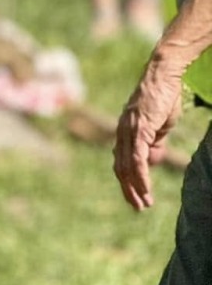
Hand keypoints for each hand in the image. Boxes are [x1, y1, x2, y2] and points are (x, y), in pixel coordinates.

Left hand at [114, 58, 184, 209]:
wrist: (164, 76)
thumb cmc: (162, 98)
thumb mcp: (158, 126)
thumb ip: (153, 143)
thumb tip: (151, 162)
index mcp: (125, 132)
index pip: (121, 162)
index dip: (127, 181)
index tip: (135, 198)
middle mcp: (122, 132)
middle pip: (120, 168)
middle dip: (128, 190)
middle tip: (138, 208)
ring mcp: (129, 131)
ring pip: (127, 167)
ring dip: (135, 188)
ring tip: (143, 204)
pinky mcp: (139, 129)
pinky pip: (137, 158)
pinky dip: (140, 176)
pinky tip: (145, 189)